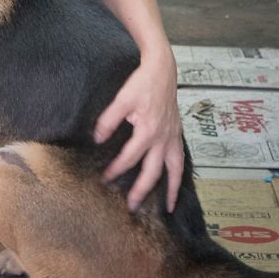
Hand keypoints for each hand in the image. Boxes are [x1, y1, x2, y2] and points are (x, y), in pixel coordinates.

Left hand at [93, 51, 183, 212]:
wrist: (162, 70)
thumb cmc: (142, 83)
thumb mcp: (122, 99)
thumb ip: (109, 120)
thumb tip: (98, 138)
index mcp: (148, 130)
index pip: (130, 157)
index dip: (117, 169)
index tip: (105, 178)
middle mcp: (163, 138)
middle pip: (153, 171)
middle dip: (143, 190)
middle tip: (131, 206)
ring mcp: (173, 137)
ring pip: (175, 170)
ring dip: (171, 189)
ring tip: (168, 206)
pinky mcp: (177, 134)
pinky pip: (181, 159)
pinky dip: (179, 173)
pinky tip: (175, 181)